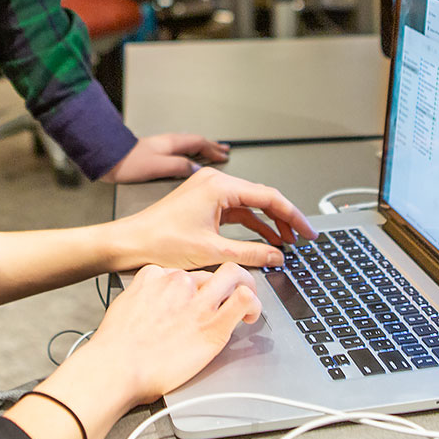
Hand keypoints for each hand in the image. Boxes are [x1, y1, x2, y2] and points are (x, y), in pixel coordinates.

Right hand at [85, 262, 261, 406]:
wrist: (118, 367)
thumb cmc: (118, 345)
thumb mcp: (126, 304)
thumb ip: (146, 296)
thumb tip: (156, 302)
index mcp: (156, 276)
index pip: (185, 272)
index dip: (195, 287)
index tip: (198, 299)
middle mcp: (179, 283)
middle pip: (211, 272)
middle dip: (223, 284)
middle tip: (228, 298)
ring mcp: (197, 302)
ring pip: (233, 275)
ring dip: (245, 286)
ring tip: (247, 303)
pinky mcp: (212, 326)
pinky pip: (242, 301)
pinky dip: (252, 304)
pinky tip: (250, 315)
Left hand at [100, 133, 229, 183]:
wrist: (108, 159)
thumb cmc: (130, 163)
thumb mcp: (158, 166)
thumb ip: (179, 166)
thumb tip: (197, 168)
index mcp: (171, 143)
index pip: (199, 143)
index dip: (213, 149)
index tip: (225, 155)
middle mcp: (168, 142)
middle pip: (195, 141)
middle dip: (211, 146)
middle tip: (224, 150)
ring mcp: (161, 147)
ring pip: (188, 145)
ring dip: (201, 148)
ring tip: (211, 152)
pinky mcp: (154, 154)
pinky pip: (180, 150)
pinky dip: (190, 153)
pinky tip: (188, 159)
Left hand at [112, 167, 316, 270]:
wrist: (131, 242)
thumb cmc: (160, 241)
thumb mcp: (213, 251)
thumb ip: (251, 253)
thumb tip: (277, 256)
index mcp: (219, 186)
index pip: (269, 197)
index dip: (293, 216)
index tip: (308, 231)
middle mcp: (215, 183)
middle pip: (262, 198)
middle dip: (284, 220)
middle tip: (303, 239)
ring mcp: (209, 192)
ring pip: (250, 206)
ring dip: (268, 224)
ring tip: (286, 243)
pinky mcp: (204, 203)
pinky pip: (236, 212)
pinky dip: (251, 225)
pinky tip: (263, 241)